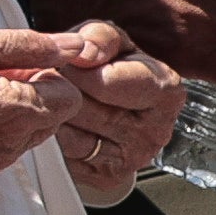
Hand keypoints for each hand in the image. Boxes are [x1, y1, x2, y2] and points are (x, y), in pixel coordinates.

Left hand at [58, 43, 188, 194]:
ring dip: (49, 112)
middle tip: (52, 80)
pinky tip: (54, 121)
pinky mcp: (108, 177)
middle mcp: (156, 131)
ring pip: (69, 134)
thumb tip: (85, 55)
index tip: (64, 63)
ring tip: (52, 98)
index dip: (73, 69)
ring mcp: (134, 159)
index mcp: (166, 91)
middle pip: (82, 109)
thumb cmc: (110, 67)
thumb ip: (98, 37)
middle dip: (57, 89)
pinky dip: (50, 136)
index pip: (103, 82)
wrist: (110, 106)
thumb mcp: (109, 40)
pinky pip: (62, 156)